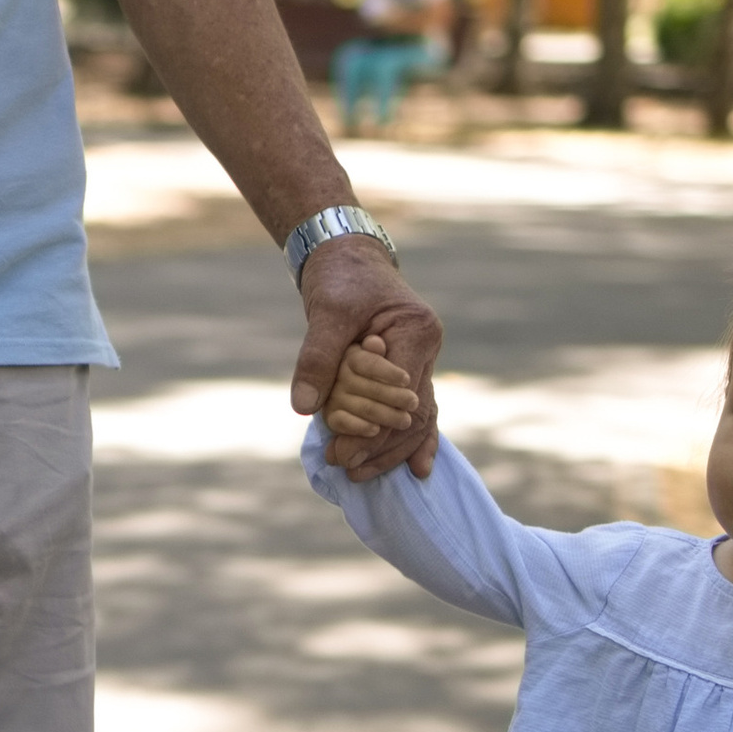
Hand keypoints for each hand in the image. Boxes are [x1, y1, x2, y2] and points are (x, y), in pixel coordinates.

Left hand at [291, 237, 441, 480]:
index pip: (399, 396)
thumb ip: (318, 357)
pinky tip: (416, 469)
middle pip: (413, 414)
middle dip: (379, 446)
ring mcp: (421, 360)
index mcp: (416, 332)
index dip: (372, 429)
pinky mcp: (406, 369)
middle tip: (344, 468)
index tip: (341, 453)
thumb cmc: (340, 278)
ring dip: (391, 450)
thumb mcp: (327, 312)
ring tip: (360, 475)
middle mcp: (426, 349)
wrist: (347, 256)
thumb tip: (305, 407)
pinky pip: (414, 410)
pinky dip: (412, 438)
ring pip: (417, 417)